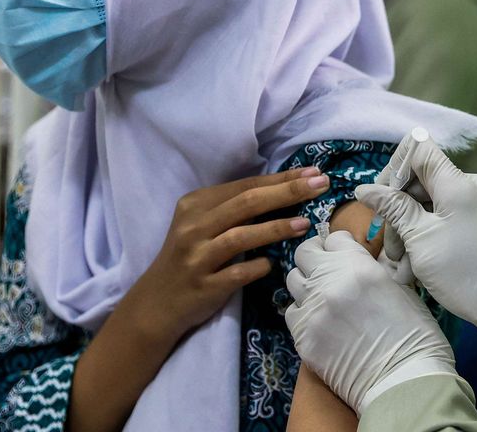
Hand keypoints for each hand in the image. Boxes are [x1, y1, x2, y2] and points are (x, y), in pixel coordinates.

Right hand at [123, 167, 330, 345]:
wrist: (156, 303)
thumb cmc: (189, 257)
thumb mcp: (203, 225)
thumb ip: (234, 208)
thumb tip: (286, 190)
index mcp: (195, 204)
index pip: (245, 185)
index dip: (282, 178)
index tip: (314, 172)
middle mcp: (194, 227)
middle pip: (247, 203)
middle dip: (287, 192)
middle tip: (320, 185)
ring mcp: (197, 257)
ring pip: (240, 236)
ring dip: (275, 228)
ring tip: (304, 223)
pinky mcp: (203, 285)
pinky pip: (236, 274)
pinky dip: (256, 267)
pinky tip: (272, 264)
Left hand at [285, 231, 455, 413]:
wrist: (402, 381)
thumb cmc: (414, 334)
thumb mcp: (400, 288)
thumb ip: (373, 270)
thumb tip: (359, 262)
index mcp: (358, 265)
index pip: (334, 238)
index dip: (340, 245)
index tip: (345, 253)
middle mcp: (329, 282)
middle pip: (305, 253)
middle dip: (317, 257)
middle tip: (327, 268)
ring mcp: (312, 310)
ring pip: (294, 281)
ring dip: (308, 284)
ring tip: (323, 296)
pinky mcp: (302, 337)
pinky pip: (293, 313)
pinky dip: (304, 313)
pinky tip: (321, 322)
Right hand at [354, 135, 476, 332]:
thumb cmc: (465, 275)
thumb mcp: (421, 242)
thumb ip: (394, 209)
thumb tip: (366, 190)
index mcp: (459, 183)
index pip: (419, 150)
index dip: (395, 169)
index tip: (384, 200)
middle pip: (429, 184)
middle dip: (404, 214)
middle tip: (393, 252)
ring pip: (443, 204)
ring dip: (420, 230)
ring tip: (408, 268)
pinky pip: (463, 215)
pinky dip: (442, 232)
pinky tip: (429, 262)